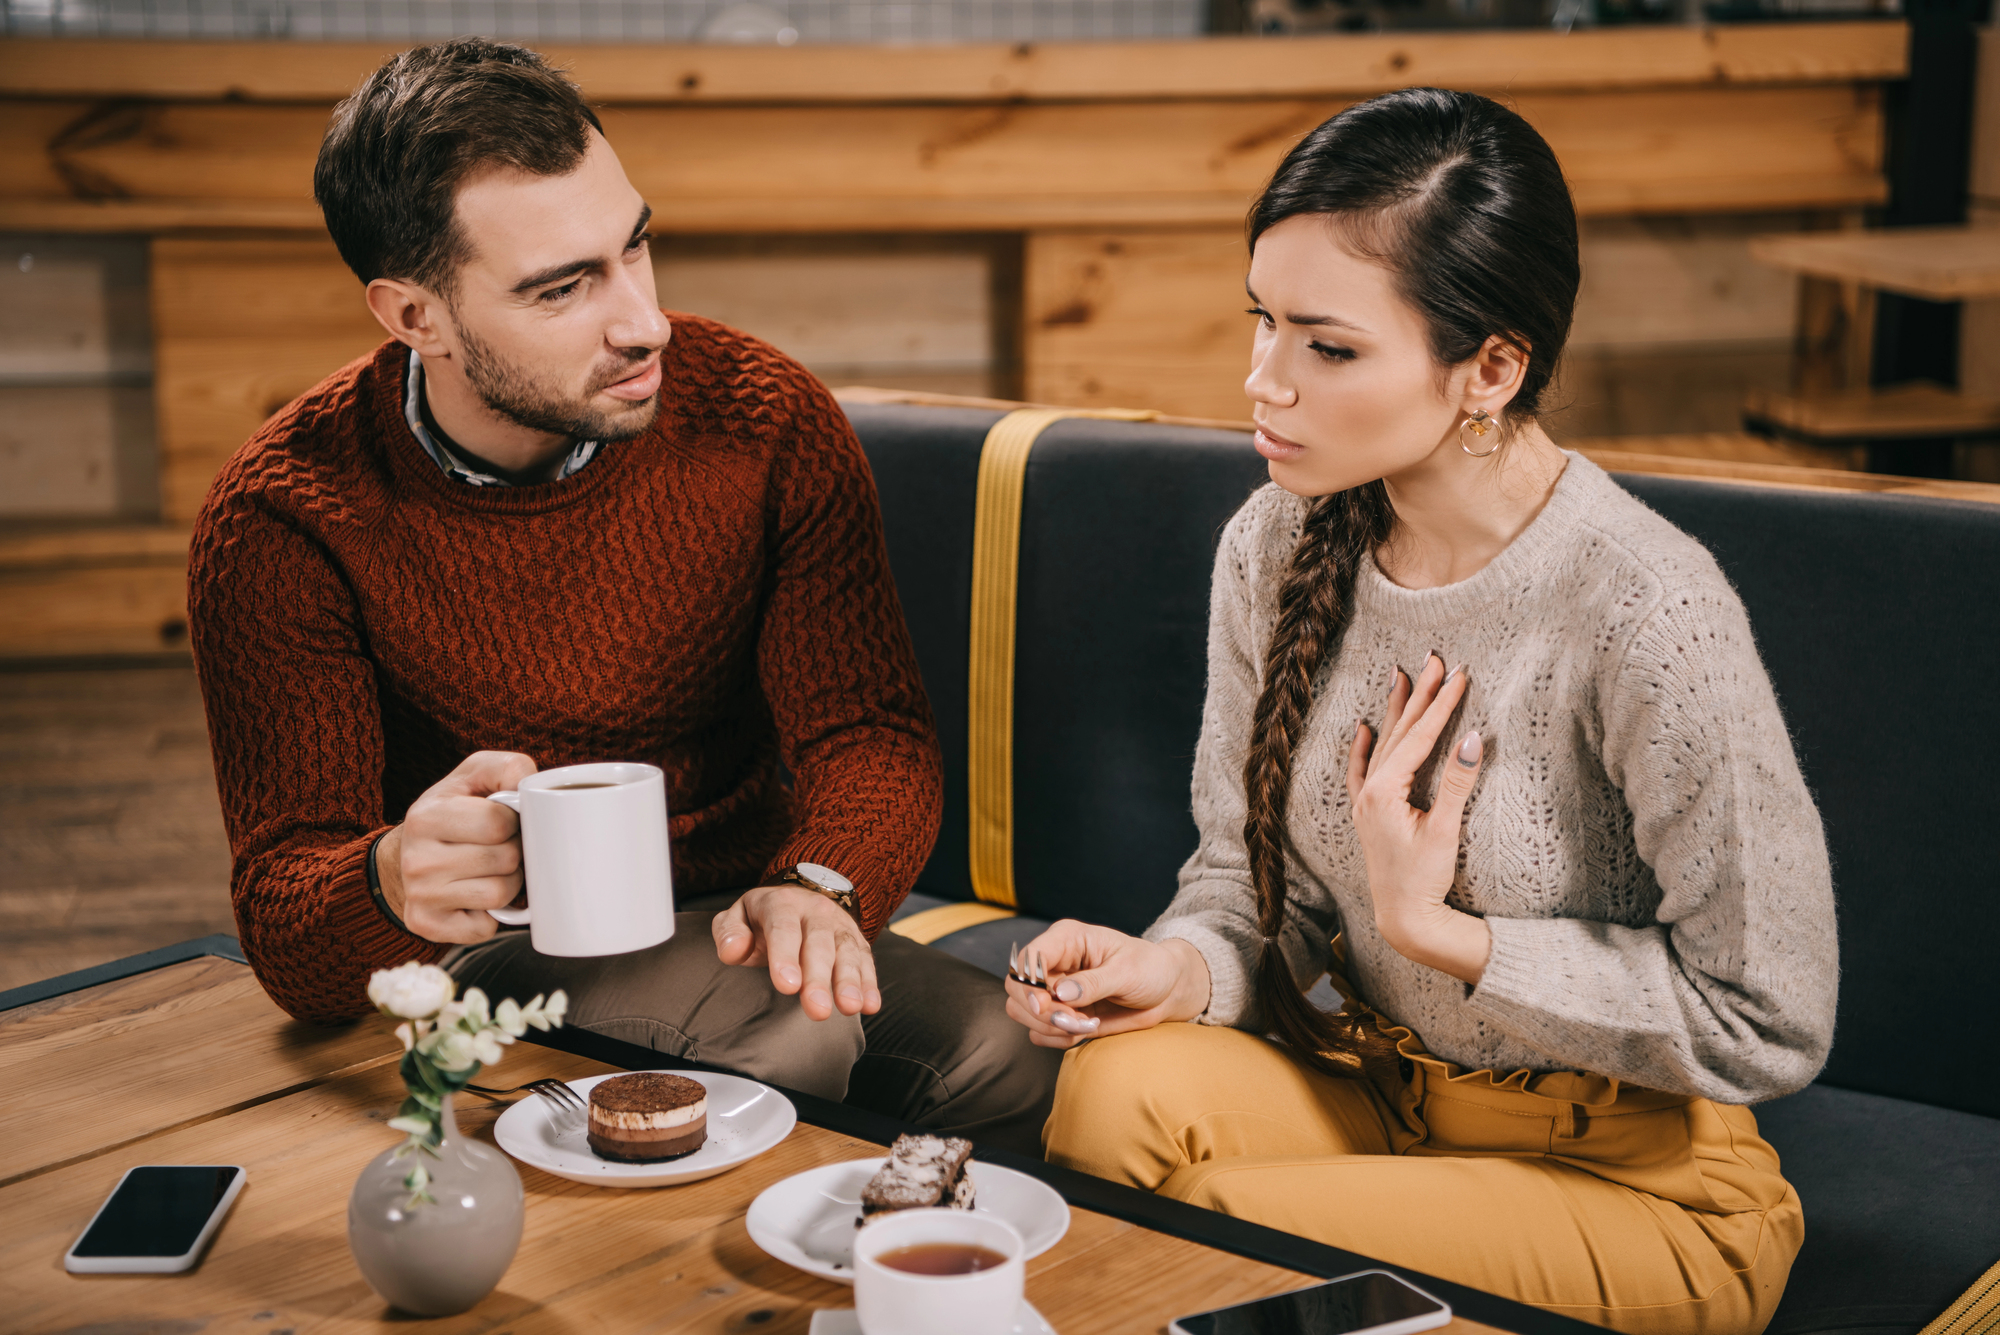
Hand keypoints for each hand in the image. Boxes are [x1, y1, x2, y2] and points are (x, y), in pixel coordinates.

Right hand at [378, 750, 538, 944]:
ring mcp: (419, 896)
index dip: (513, 821)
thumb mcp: (476, 775)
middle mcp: (416, 859)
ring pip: (500, 894)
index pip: (499, 824)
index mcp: (426, 816)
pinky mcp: (427, 926)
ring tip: (489, 869)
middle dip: (514, 852)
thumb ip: (509, 768)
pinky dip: (491, 914)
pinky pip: (486, 928)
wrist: (413, 852)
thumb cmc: (456, 809)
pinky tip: (475, 896)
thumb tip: (530, 789)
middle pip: (505, 860)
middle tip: (497, 846)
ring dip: (508, 883)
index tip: (502, 820)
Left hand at [712, 885, 880, 1020]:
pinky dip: (870, 983)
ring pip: (847, 952)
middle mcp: (815, 911)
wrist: (800, 897)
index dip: (785, 956)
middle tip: (817, 1010)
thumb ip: (729, 933)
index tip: (787, 986)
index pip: (783, 928)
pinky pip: (865, 960)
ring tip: (849, 1008)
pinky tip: (871, 1005)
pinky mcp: (857, 941)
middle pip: (819, 944)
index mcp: (781, 903)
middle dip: (819, 978)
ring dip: (850, 981)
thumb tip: (732, 952)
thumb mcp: (737, 917)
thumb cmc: (762, 919)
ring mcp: (839, 926)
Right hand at [1002, 919, 1211, 1049]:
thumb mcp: (1127, 971)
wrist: (1166, 991)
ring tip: (1087, 1024)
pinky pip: (1039, 1032)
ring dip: (1050, 1027)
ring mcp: (1054, 990)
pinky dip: (1057, 1038)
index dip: (1028, 984)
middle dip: (1040, 1011)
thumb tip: (1061, 993)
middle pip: (1017, 988)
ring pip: (1022, 1012)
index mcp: (1067, 940)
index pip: (1027, 958)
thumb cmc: (1151, 969)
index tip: (1046, 1006)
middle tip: (1075, 1021)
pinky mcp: (1060, 1013)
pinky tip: (1085, 1030)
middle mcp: (1054, 963)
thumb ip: (1094, 982)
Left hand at [1346, 653, 1491, 984]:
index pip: (1419, 737)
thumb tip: (1473, 737)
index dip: (1441, 705)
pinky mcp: (1367, 815)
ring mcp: (1365, 802)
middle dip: (1419, 695)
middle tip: (1434, 658)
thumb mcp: (1445, 830)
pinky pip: (1362, 771)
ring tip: (1403, 676)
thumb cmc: (1424, 879)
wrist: (1403, 919)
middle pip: (1399, 732)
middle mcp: (1369, 791)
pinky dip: (1364, 747)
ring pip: (1382, 744)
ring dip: (1396, 711)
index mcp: (1385, 791)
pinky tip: (1364, 727)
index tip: (1460, 675)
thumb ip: (1456, 782)